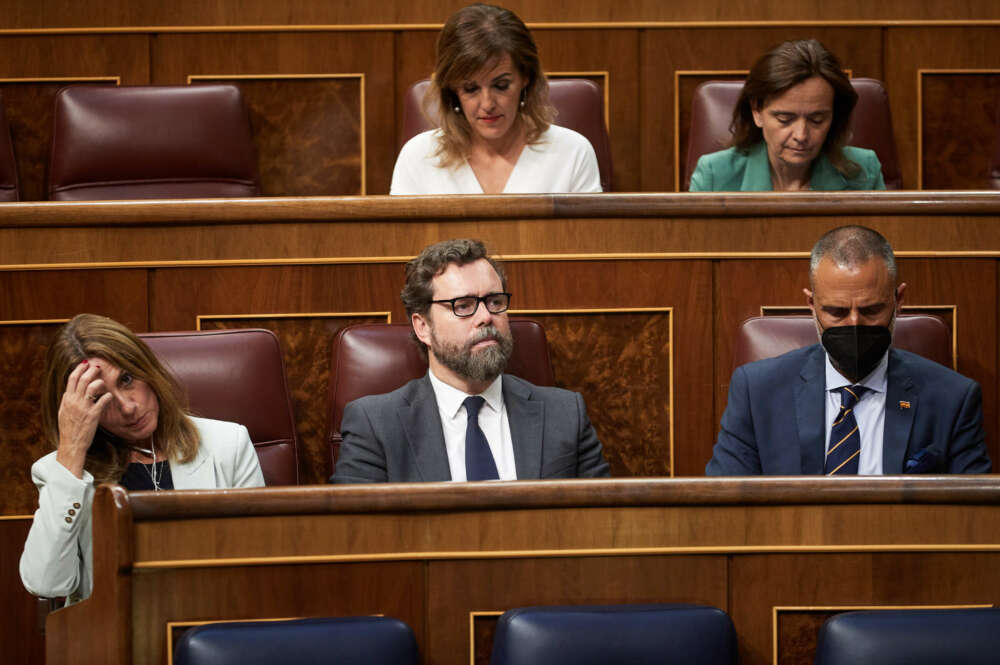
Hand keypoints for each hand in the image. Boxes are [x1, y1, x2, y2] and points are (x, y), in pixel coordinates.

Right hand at [54, 360, 112, 477]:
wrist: (71, 444)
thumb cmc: (68, 429)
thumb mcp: (63, 412)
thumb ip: (67, 401)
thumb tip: (69, 391)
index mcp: (67, 400)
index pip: (72, 378)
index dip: (79, 368)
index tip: (85, 363)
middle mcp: (74, 401)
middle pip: (83, 379)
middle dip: (92, 370)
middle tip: (99, 367)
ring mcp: (84, 407)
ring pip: (93, 386)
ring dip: (100, 382)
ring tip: (104, 383)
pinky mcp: (94, 415)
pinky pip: (103, 399)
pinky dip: (108, 396)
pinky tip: (110, 397)